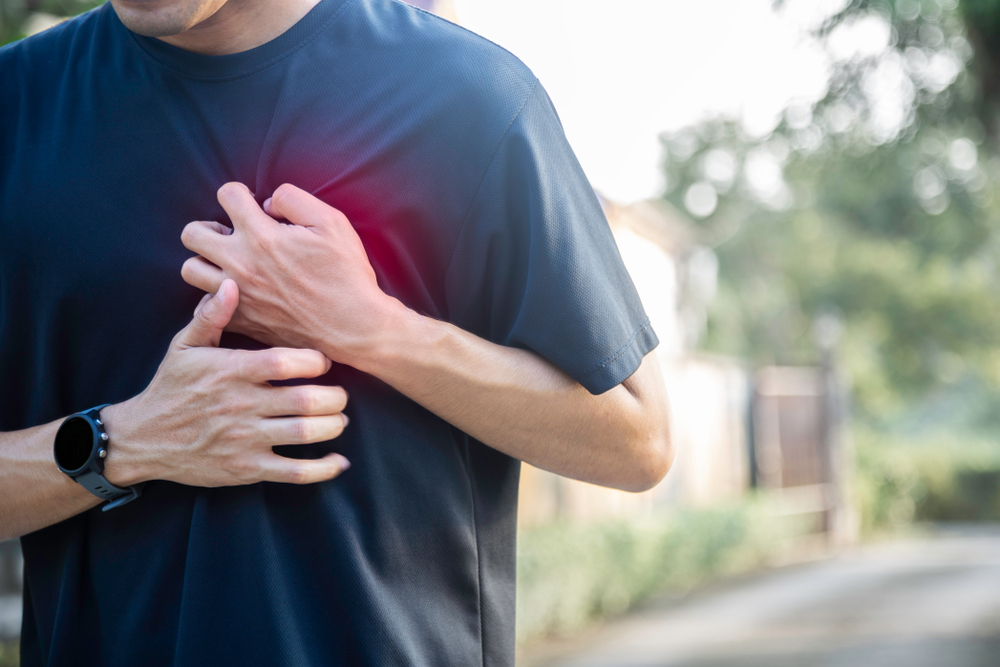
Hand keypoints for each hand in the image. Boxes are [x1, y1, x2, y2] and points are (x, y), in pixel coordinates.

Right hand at [103, 279, 350, 487]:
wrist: (142, 439)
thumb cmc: (171, 387)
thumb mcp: (184, 346)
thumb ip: (211, 315)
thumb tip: (231, 283)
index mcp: (231, 371)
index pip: (285, 362)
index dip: (315, 360)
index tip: (324, 361)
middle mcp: (242, 405)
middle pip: (306, 400)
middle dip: (335, 397)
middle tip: (340, 394)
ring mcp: (245, 439)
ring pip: (305, 434)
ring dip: (333, 426)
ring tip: (338, 418)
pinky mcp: (247, 469)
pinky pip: (294, 473)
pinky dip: (323, 469)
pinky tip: (338, 462)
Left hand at [179, 182, 400, 366]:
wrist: (353, 326)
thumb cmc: (346, 274)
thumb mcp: (332, 222)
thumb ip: (294, 200)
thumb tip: (268, 203)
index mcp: (261, 236)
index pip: (226, 194)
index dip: (240, 194)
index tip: (253, 206)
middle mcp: (241, 264)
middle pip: (193, 234)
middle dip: (210, 227)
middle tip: (232, 235)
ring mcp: (238, 295)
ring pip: (190, 270)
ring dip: (206, 261)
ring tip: (228, 262)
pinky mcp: (243, 321)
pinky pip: (206, 306)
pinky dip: (215, 297)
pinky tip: (236, 292)